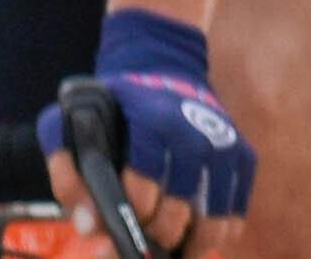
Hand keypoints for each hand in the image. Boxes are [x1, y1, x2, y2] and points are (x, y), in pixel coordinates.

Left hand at [43, 10, 249, 251]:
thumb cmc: (114, 106)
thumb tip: (87, 223)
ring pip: (213, 220)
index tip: (127, 213)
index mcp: (152, 119)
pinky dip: (215, 236)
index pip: (146, 179)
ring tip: (168, 248)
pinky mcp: (245, 159)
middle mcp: (196, 132)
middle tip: (143, 236)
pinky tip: (191, 239)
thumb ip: (65, 165)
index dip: (134, 207)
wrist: (165, 69)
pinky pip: (235, 216)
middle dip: (157, 231)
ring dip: (188, 244)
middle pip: (179, 208)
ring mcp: (226, 147)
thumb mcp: (75, 118)